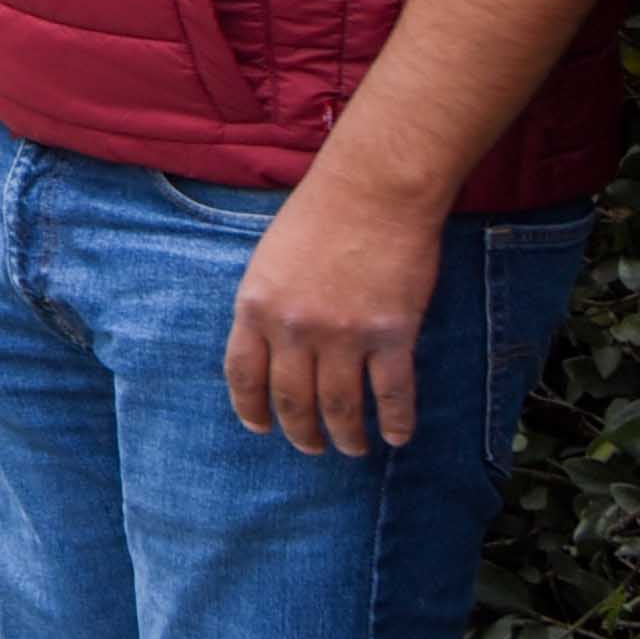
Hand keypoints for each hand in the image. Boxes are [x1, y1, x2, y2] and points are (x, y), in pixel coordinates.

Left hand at [227, 172, 443, 455]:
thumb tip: (270, 347)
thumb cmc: (319, 215)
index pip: (243, 376)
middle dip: (300, 432)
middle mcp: (293, 329)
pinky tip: (396, 437)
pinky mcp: (391, 335)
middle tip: (311, 447)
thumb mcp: (268, 261)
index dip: (251, 409)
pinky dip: (394, 422)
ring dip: (346, 435)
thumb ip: (266, 306)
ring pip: (340, 407)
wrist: (374, 191)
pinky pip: (391, 394)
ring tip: (351, 447)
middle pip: (292, 400)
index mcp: (255, 308)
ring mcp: (343, 335)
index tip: (260, 427)